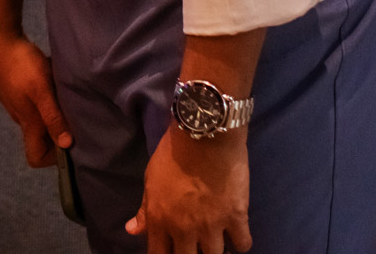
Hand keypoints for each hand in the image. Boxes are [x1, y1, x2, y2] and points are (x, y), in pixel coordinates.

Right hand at [0, 31, 70, 168]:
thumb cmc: (19, 65)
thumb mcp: (41, 89)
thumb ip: (52, 116)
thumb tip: (66, 144)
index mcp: (28, 123)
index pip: (36, 157)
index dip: (53, 157)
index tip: (72, 140)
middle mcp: (23, 118)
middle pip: (42, 139)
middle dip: (61, 132)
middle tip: (78, 116)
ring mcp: (18, 103)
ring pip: (41, 119)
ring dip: (57, 112)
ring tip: (69, 96)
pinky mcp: (18, 89)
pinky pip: (38, 102)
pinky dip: (49, 97)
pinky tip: (56, 81)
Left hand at [127, 125, 250, 252]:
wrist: (204, 134)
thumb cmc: (173, 153)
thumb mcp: (151, 178)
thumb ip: (144, 209)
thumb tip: (132, 230)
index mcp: (160, 219)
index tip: (171, 251)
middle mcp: (184, 229)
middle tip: (195, 245)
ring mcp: (212, 225)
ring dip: (214, 250)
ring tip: (215, 240)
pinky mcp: (237, 217)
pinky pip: (242, 244)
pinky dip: (240, 242)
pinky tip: (235, 233)